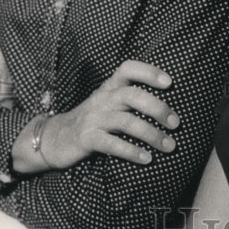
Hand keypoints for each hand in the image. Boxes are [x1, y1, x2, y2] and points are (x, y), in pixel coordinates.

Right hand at [12, 60, 180, 172]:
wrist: (53, 138)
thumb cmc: (91, 120)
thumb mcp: (108, 104)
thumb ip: (131, 100)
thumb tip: (168, 107)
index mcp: (109, 87)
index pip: (128, 69)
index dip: (148, 72)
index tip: (169, 82)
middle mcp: (102, 99)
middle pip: (132, 96)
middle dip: (158, 108)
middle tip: (175, 123)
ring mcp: (93, 119)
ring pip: (126, 122)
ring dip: (151, 134)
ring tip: (169, 146)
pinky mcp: (86, 139)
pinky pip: (112, 144)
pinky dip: (131, 151)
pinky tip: (146, 158)